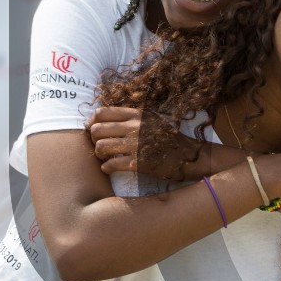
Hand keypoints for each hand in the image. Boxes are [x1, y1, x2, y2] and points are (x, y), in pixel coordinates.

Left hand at [87, 106, 202, 179]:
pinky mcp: (138, 163)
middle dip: (94, 140)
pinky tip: (110, 168)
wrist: (188, 156)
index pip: (101, 112)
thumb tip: (102, 120)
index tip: (93, 130)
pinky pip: (110, 164)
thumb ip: (130, 118)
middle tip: (101, 146)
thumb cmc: (167, 138)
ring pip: (100, 147)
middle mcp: (134, 127)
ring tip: (106, 158)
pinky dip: (106, 168)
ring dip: (100, 155)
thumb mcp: (150, 119)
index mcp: (136, 114)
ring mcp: (136, 145)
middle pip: (96, 130)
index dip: (92, 122)